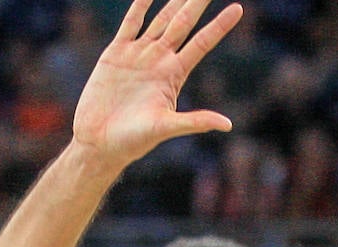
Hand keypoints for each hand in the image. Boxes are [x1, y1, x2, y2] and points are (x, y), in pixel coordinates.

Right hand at [72, 0, 242, 170]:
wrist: (99, 142)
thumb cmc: (133, 141)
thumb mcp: (165, 128)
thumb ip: (195, 121)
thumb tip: (228, 124)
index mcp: (174, 75)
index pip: (202, 44)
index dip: (219, 26)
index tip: (238, 9)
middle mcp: (159, 61)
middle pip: (183, 23)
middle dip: (197, 3)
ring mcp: (138, 54)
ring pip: (160, 19)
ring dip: (173, 0)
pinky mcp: (116, 53)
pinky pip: (130, 22)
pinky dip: (139, 5)